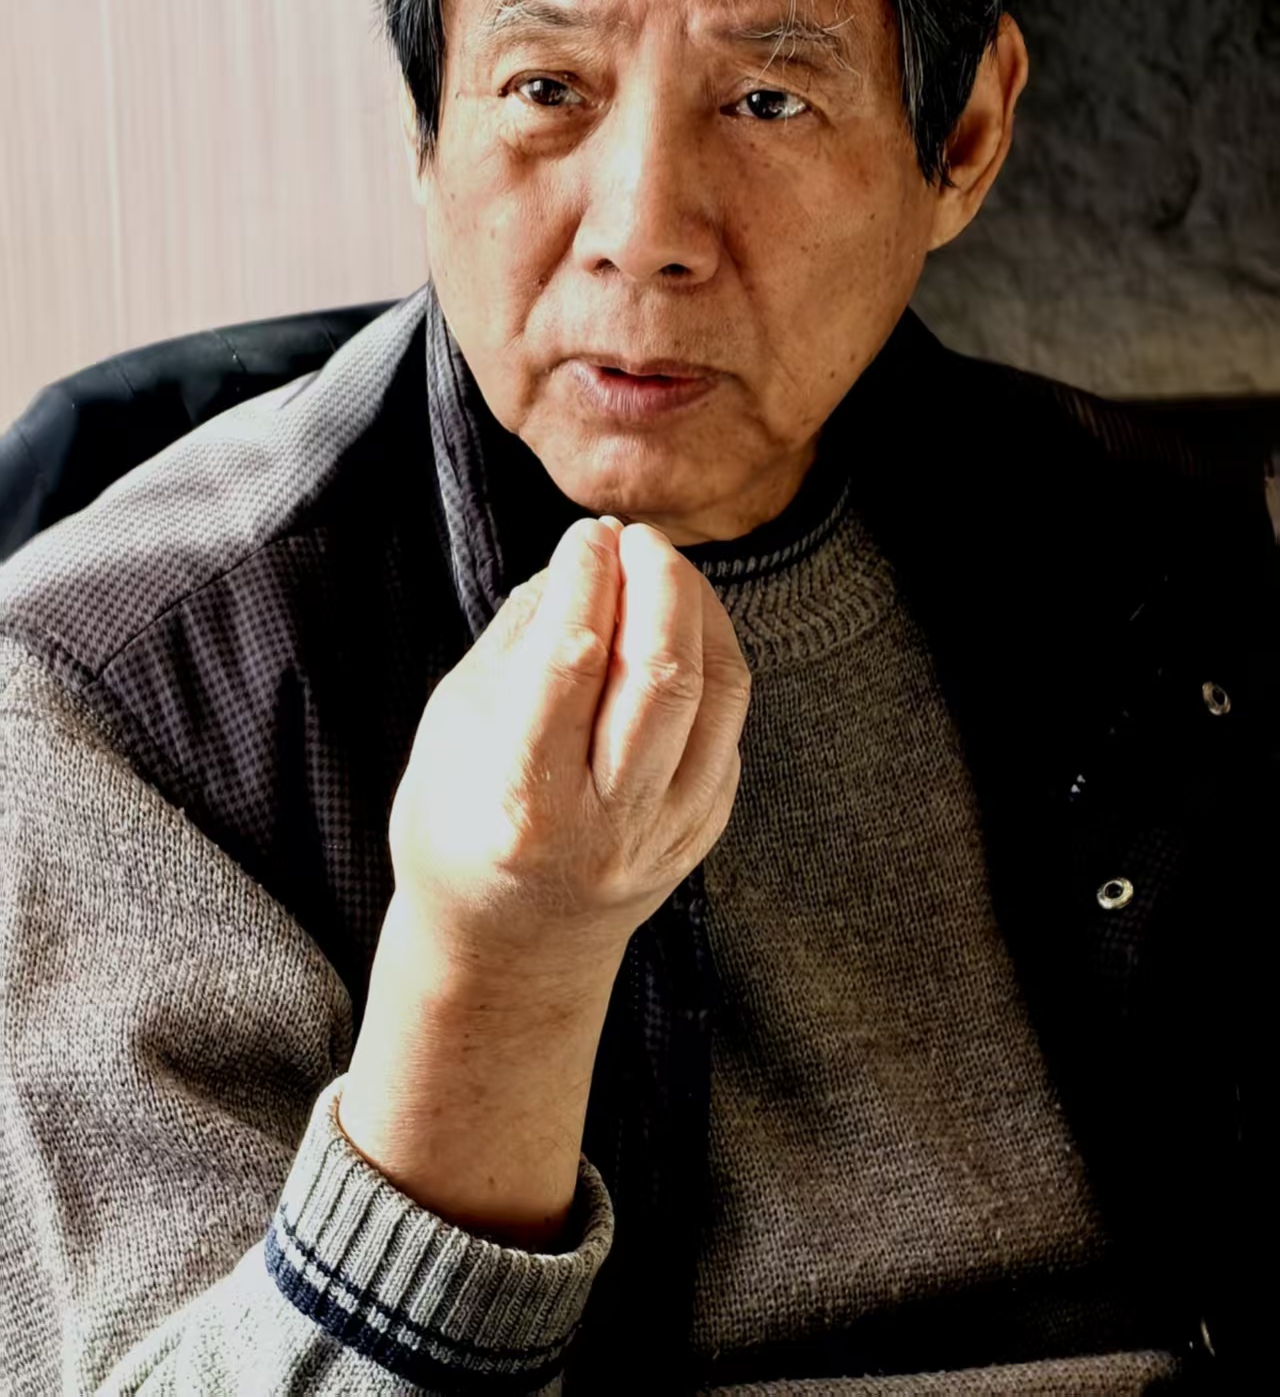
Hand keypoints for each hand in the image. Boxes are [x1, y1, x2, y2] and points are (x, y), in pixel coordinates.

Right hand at [389, 517, 751, 978]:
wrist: (509, 951)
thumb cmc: (459, 824)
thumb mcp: (453, 728)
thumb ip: (520, 640)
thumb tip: (587, 555)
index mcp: (524, 804)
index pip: (570, 664)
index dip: (585, 580)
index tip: (585, 533)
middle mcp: (606, 827)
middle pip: (661, 676)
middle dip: (658, 583)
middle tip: (638, 539)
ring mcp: (666, 836)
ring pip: (716, 695)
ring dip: (698, 612)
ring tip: (663, 571)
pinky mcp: (703, 831)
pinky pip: (728, 725)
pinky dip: (709, 661)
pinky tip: (678, 632)